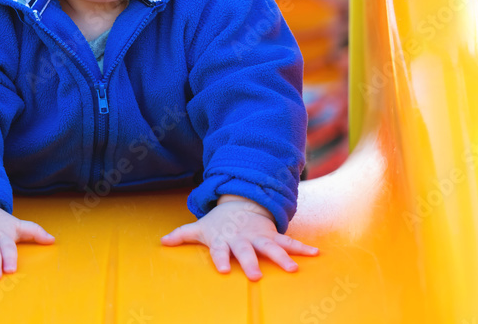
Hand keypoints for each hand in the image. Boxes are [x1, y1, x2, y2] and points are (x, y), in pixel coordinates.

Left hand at [160, 194, 317, 280]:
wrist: (241, 203)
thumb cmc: (219, 223)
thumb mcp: (201, 227)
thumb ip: (182, 235)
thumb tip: (161, 241)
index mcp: (224, 239)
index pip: (219, 250)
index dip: (219, 259)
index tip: (220, 270)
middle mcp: (242, 239)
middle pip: (245, 252)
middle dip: (250, 262)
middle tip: (255, 275)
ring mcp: (259, 236)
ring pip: (271, 247)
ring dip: (282, 257)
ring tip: (293, 269)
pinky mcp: (272, 235)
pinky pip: (289, 241)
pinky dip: (302, 247)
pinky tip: (316, 253)